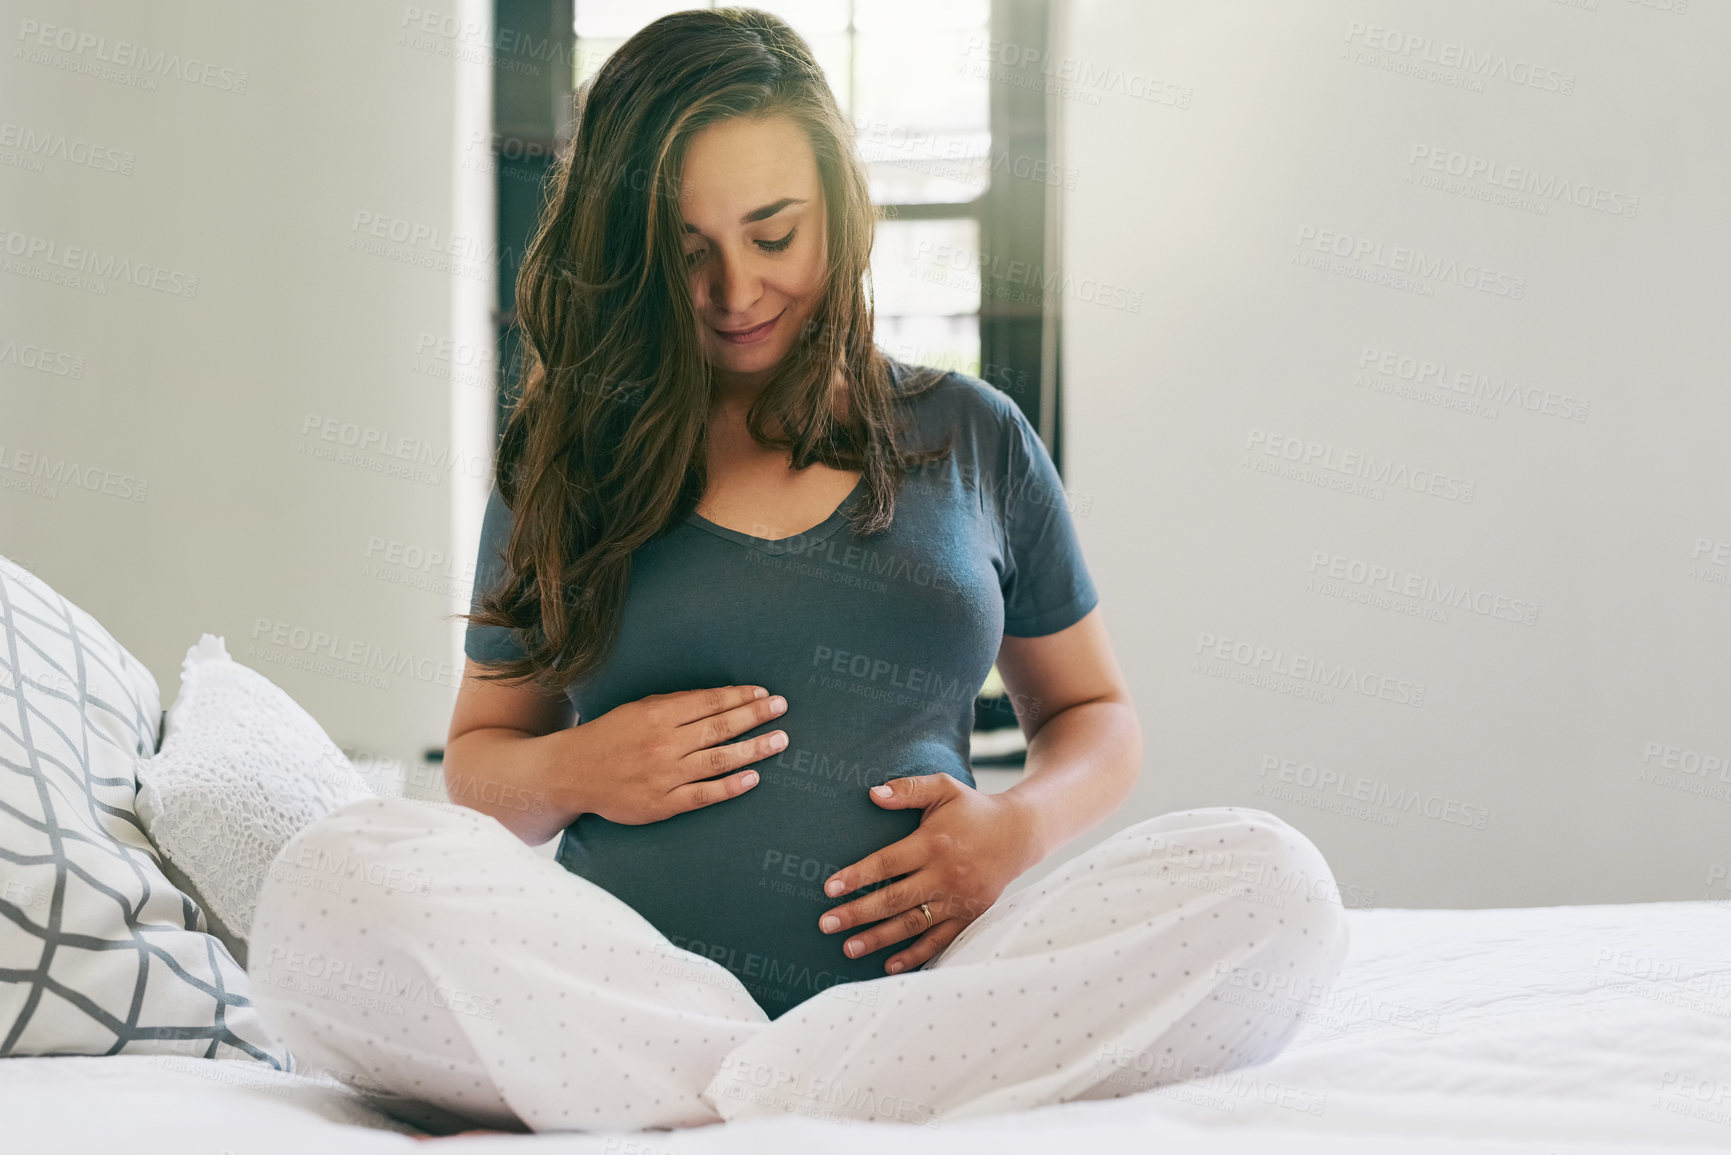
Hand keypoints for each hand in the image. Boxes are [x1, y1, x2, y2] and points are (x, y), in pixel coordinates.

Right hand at [568, 685, 787, 824]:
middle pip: (720, 728)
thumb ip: (675, 704)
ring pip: (718, 760)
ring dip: (753, 749)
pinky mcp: (662, 804)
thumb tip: (718, 698)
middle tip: (782, 708)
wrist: (572, 773)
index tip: (764, 694)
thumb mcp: (638, 709)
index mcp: (657, 716)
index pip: (709, 703)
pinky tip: (753, 779)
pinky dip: (730, 786)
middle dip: (755, 716)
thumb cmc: (609, 736)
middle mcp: (664, 744)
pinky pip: (704, 795)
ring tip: (780, 740)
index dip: (740, 697)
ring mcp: (665, 776)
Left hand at [817, 773, 1039, 974]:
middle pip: (894, 899)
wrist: (1019, 834)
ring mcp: (959, 899)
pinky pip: (940, 941)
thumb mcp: (944, 788)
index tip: (830, 888)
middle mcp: (945, 875)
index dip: (858, 876)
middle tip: (826, 925)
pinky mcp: (970, 916)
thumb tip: (872, 793)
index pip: (888, 863)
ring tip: (848, 948)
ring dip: (879, 939)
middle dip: (857, 914)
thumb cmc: (973, 809)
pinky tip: (890, 965)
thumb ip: (909, 789)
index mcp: (934, 843)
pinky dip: (916, 954)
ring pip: (913, 924)